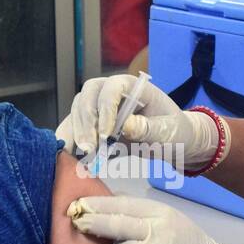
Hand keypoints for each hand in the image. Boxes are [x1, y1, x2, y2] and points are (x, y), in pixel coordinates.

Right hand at [55, 75, 219, 171]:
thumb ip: (149, 128)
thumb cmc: (173, 132)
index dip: (105, 108)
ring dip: (75, 133)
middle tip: (89, 148)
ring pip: (77, 112)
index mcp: (132, 86)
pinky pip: (75, 129)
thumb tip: (125, 126)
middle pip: (87, 97)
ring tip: (80, 156)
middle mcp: (111, 92)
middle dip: (85, 123)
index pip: (111, 88)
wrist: (170, 142)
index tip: (106, 134)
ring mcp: (99, 108)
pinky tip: (69, 157)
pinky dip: (70, 142)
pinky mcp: (93, 125)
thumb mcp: (168, 132)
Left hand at [67, 195, 243, 243]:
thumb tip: (109, 199)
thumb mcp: (165, 216)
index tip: (78, 205)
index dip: (98, 205)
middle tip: (76, 221)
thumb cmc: (181, 239)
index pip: (122, 205)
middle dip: (93, 223)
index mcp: (159, 212)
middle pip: (117, 225)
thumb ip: (138, 208)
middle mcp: (157, 231)